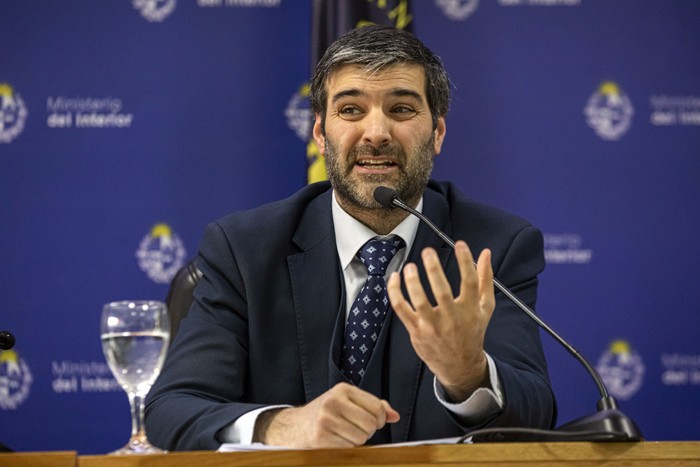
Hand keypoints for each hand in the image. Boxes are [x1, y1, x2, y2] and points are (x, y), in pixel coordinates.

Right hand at [255, 383, 399, 447]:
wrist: (295, 427)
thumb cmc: (327, 414)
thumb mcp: (348, 402)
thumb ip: (373, 406)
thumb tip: (394, 416)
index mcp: (343, 390)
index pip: (376, 407)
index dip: (379, 419)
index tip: (373, 422)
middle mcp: (333, 401)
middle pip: (370, 424)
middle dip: (367, 431)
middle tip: (355, 429)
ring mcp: (326, 419)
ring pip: (361, 438)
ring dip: (356, 441)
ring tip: (344, 434)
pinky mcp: (321, 437)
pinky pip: (348, 448)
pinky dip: (346, 448)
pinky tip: (336, 441)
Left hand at [387, 240, 495, 400]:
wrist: (460, 366)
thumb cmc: (472, 332)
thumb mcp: (484, 307)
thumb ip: (485, 279)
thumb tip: (486, 253)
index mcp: (469, 309)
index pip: (469, 281)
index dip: (466, 261)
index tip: (460, 244)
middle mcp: (451, 318)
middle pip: (442, 291)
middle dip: (434, 269)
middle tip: (428, 252)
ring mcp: (432, 325)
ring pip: (419, 301)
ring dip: (412, 282)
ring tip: (410, 267)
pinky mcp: (416, 330)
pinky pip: (402, 309)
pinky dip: (395, 293)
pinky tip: (394, 278)